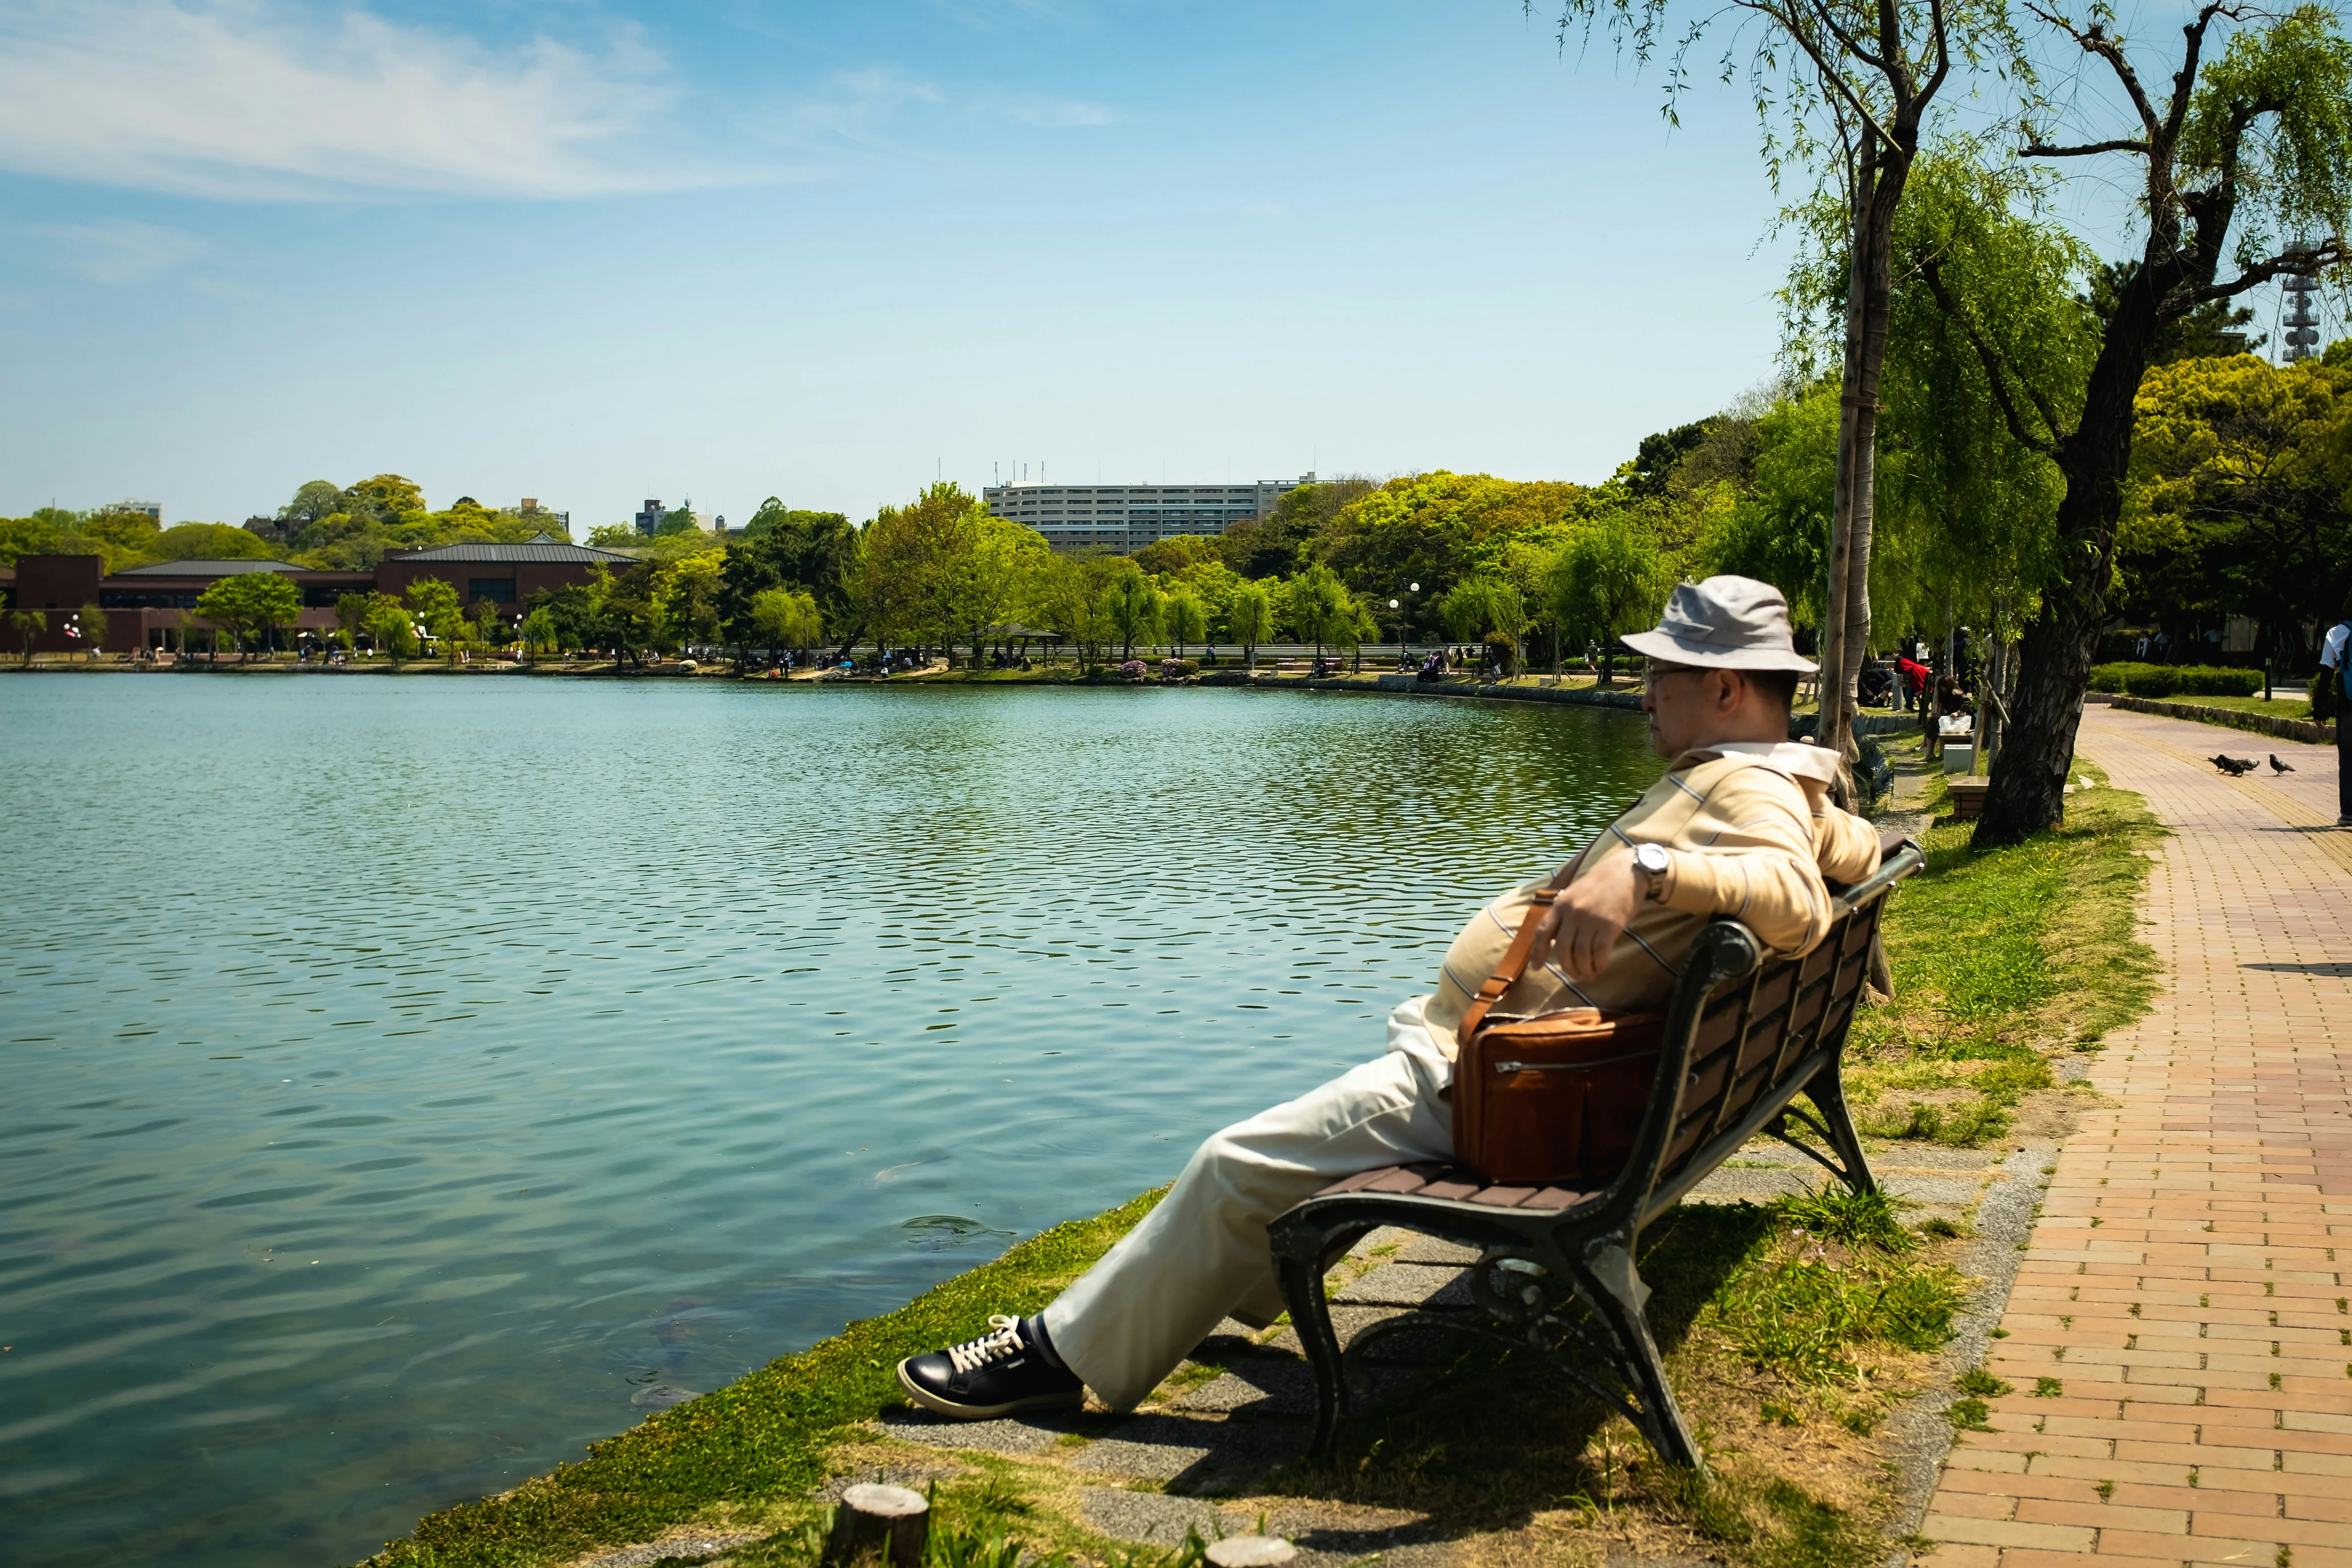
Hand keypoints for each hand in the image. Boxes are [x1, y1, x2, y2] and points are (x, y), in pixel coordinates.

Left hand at [1539, 854, 1646, 982]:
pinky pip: (1600, 952)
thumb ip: (1565, 915)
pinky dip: (1599, 965)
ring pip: (1581, 954)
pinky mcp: (1609, 925)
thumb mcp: (1575, 894)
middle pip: (1563, 949)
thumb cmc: (1601, 885)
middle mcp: (1573, 912)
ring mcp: (1590, 918)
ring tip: (1589, 975)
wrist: (1626, 871)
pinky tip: (1601, 968)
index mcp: (1560, 904)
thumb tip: (1558, 941)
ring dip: (1584, 970)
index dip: (1538, 952)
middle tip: (1575, 975)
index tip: (1537, 967)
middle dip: (1568, 967)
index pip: (1543, 931)